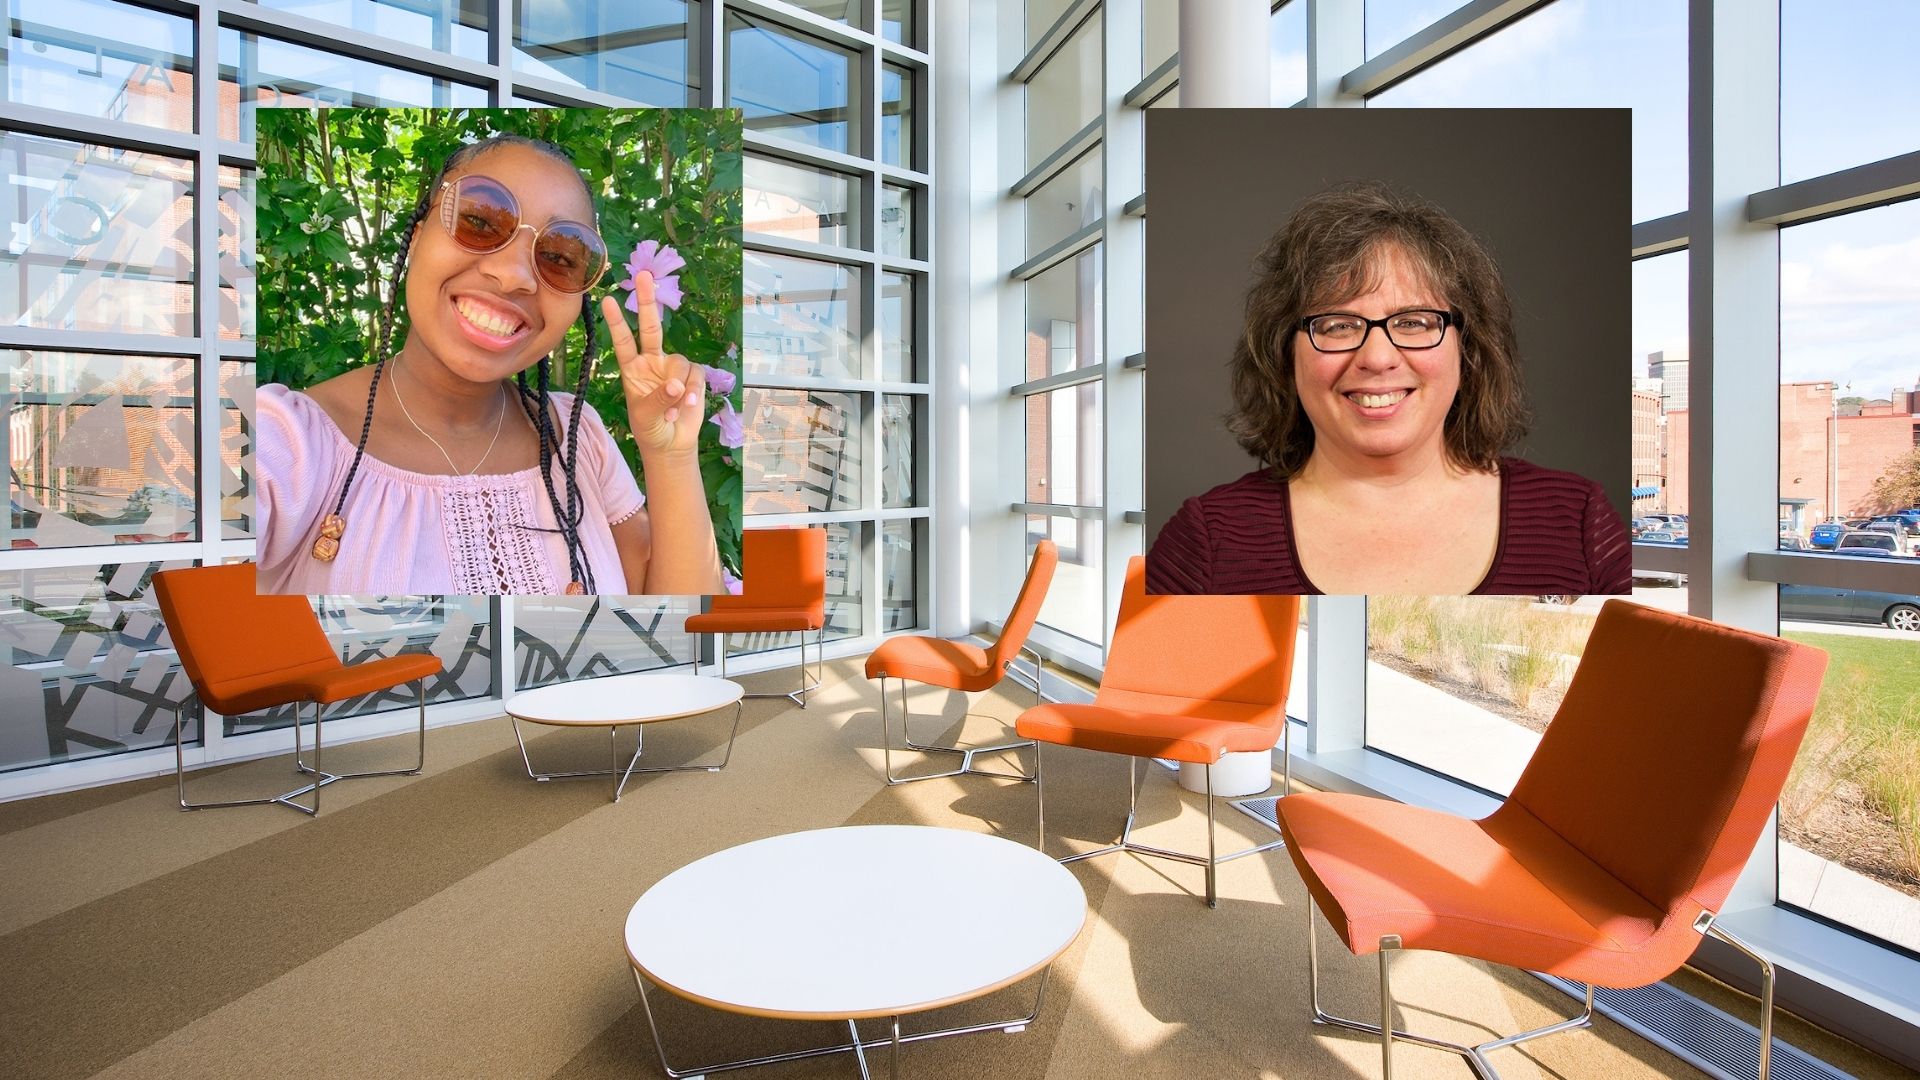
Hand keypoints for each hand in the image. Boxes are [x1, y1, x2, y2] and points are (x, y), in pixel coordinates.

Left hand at [603, 272, 704, 454]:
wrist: (671, 444)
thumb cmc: (650, 428)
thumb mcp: (645, 416)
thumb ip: (659, 398)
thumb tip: (677, 383)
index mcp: (632, 368)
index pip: (623, 341)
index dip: (617, 322)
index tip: (609, 300)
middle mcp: (652, 362)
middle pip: (650, 327)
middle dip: (647, 302)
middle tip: (643, 275)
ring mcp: (673, 367)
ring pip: (680, 363)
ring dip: (680, 389)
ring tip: (674, 411)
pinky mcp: (693, 376)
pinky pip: (696, 375)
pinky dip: (693, 392)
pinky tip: (687, 407)